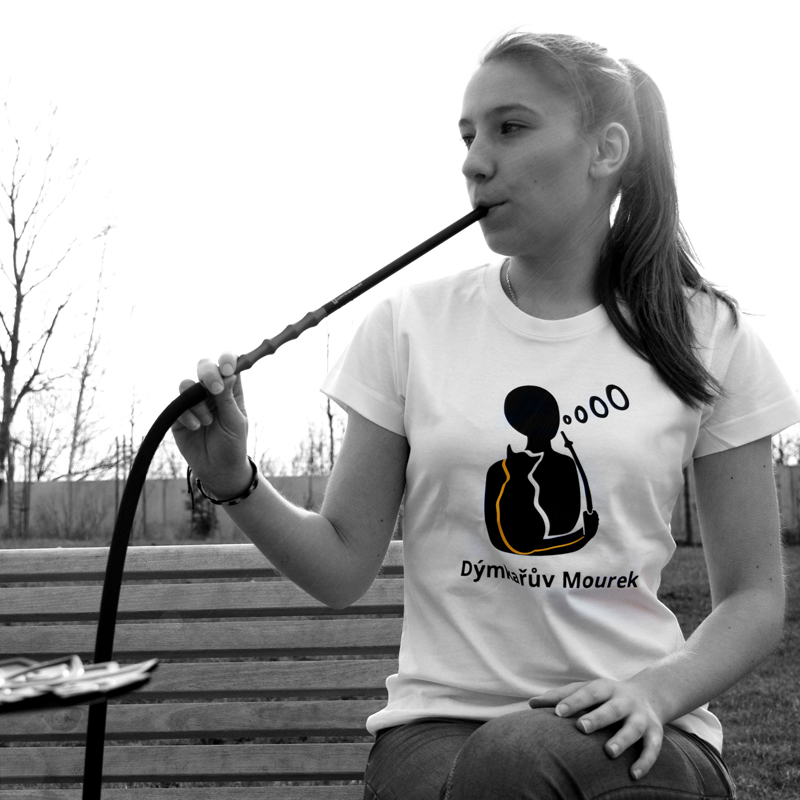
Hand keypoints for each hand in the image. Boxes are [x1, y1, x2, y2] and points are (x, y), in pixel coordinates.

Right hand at [171, 352, 250, 496]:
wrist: (218, 470)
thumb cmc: (233, 444)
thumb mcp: (235, 421)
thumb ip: (228, 398)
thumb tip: (228, 373)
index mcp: (230, 390)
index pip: (229, 365)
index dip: (227, 360)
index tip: (228, 368)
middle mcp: (211, 392)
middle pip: (205, 367)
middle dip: (209, 373)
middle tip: (215, 389)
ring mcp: (194, 402)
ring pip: (187, 384)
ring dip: (198, 401)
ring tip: (208, 422)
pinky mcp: (178, 415)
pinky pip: (177, 405)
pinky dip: (188, 415)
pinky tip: (196, 427)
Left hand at [528, 677, 665, 779]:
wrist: (649, 695)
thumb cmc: (605, 696)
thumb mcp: (586, 690)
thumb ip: (560, 697)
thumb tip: (530, 704)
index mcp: (605, 688)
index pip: (588, 693)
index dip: (573, 701)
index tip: (558, 712)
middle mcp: (624, 701)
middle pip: (611, 708)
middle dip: (598, 717)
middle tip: (581, 727)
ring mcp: (641, 716)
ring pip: (633, 728)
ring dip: (622, 740)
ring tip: (609, 752)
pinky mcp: (655, 732)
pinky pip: (653, 748)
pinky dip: (645, 761)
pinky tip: (633, 775)